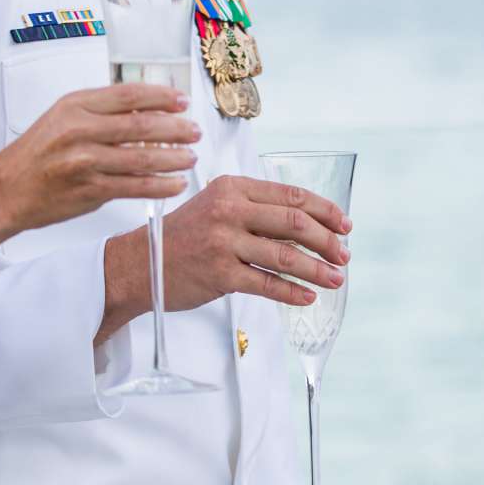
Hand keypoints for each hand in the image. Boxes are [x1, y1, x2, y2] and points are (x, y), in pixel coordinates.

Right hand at [0, 85, 199, 231]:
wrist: (3, 191)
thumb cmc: (34, 157)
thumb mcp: (61, 120)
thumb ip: (99, 114)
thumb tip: (145, 111)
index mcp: (74, 106)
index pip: (127, 94)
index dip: (161, 97)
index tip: (181, 101)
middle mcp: (78, 130)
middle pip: (140, 124)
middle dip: (175, 128)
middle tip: (194, 131)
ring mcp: (84, 160)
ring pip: (142, 156)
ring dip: (173, 158)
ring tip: (191, 158)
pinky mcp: (89, 189)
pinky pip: (135, 186)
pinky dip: (160, 185)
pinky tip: (175, 184)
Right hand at [115, 176, 351, 325]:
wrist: (138, 265)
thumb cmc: (182, 237)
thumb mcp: (216, 206)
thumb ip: (254, 208)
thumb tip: (308, 224)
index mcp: (233, 188)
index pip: (292, 195)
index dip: (325, 211)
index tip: (345, 225)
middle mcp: (229, 210)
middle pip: (295, 223)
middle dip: (327, 241)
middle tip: (344, 256)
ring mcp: (223, 242)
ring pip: (285, 256)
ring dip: (317, 270)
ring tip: (335, 279)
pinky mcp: (219, 274)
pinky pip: (267, 284)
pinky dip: (292, 292)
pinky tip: (308, 297)